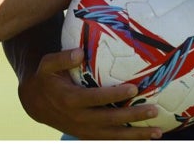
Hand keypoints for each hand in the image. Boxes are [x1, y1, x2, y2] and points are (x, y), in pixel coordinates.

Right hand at [20, 48, 160, 139]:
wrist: (35, 104)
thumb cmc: (46, 78)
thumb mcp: (47, 65)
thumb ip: (62, 58)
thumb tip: (80, 52)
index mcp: (70, 99)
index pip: (96, 98)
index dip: (115, 95)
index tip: (134, 88)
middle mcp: (79, 118)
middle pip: (110, 120)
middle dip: (133, 117)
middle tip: (154, 111)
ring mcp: (84, 130)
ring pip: (113, 136)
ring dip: (135, 135)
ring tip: (157, 132)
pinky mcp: (87, 135)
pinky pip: (109, 141)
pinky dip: (127, 142)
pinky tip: (145, 139)